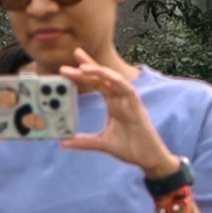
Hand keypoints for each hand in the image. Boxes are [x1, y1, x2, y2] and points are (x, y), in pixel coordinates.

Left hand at [70, 54, 172, 179]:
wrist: (148, 158)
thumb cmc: (130, 147)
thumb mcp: (102, 144)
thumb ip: (83, 141)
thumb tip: (63, 142)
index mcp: (113, 103)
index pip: (97, 83)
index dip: (84, 72)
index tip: (68, 65)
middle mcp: (120, 99)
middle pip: (103, 77)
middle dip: (89, 65)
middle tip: (75, 53)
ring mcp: (129, 101)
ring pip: (114, 80)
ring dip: (100, 71)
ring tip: (84, 67)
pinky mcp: (137, 107)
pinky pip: (128, 90)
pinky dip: (117, 82)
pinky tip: (107, 76)